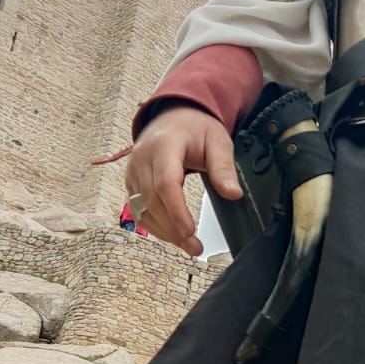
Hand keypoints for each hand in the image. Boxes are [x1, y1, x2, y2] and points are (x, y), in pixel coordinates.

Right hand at [125, 105, 241, 255]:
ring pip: (142, 208)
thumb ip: (224, 168)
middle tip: (194, 247)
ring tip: (187, 246)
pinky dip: (154, 225)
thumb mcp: (218, 141)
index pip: (166, 183)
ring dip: (164, 231)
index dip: (176, 210)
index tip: (190, 231)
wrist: (174, 116)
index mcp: (164, 144)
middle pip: (153, 200)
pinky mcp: (131, 181)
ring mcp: (133, 170)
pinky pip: (137, 209)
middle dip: (173, 228)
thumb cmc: (195, 127)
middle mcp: (142, 158)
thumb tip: (232, 193)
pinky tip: (171, 235)